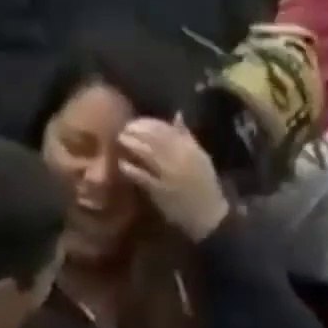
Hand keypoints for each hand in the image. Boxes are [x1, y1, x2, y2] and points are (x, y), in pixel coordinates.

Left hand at [117, 117, 230, 241]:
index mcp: (190, 149)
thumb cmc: (204, 183)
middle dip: (137, 130)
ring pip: (147, 154)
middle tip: (125, 127)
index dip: (149, 122)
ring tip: (121, 139)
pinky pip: (142, 177)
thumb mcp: (200, 156)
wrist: (207, 212)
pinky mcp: (159, 190)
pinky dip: (131, 169)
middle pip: (154, 139)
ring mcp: (168, 175)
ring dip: (132, 145)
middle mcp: (179, 158)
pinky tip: (122, 163)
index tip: (137, 120)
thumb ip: (187, 136)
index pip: (166, 129)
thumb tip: (177, 115)